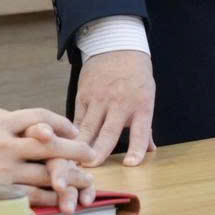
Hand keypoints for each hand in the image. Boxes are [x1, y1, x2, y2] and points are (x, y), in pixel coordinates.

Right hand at [0, 108, 97, 210]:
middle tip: (91, 154)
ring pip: (45, 173)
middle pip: (49, 144)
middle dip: (75, 150)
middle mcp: (3, 143)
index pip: (38, 116)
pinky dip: (50, 197)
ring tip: (86, 181)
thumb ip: (4, 119)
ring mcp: (1, 169)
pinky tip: (63, 198)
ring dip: (70, 177)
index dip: (61, 123)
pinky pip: (31, 196)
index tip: (75, 131)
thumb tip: (33, 121)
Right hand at [72, 49, 155, 166]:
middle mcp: (120, 104)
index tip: (130, 164)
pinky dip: (70, 133)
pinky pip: (76, 118)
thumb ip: (146, 126)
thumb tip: (151, 151)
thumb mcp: (147, 97)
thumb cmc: (136, 77)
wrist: (117, 46)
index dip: (137, 148)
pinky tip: (63, 146)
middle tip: (90, 168)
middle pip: (109, 132)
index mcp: (141, 106)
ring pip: (88, 127)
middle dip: (99, 151)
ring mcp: (99, 99)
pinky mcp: (83, 95)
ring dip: (79, 145)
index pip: (141, 131)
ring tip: (71, 163)